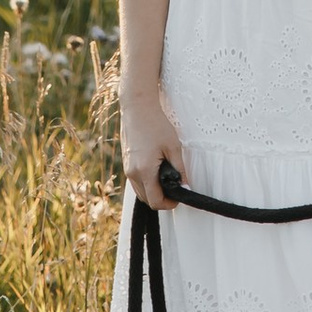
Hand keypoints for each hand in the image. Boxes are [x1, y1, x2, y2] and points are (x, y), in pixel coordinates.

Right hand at [121, 87, 186, 209]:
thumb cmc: (156, 124)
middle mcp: (132, 173)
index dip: (168, 204)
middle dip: (161, 198)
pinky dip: (146, 183)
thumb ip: (180, 169)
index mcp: (144, 170)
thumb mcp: (173, 146)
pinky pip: (136, 182)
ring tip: (167, 179)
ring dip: (153, 191)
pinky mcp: (126, 163)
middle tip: (174, 188)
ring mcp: (127, 168)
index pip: (155, 201)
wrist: (137, 108)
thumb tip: (185, 186)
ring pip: (140, 192)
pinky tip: (156, 171)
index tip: (178, 197)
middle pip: (147, 199)